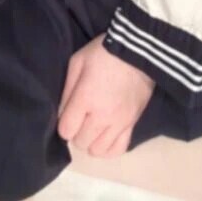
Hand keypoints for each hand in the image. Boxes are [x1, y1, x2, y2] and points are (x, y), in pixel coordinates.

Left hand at [57, 32, 154, 157]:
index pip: (66, 130)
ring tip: (93, 126)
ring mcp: (119, 122)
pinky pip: (119, 149)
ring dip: (92, 141)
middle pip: (81, 142)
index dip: (64, 124)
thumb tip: (62, 113)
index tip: (69, 113)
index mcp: (85, 98)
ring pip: (98, 150)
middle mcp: (102, 116)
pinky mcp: (133, 123)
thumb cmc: (103, 52)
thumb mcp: (78, 61)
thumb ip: (67, 89)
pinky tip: (105, 136)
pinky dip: (108, 148)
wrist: (138, 50)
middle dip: (77, 131)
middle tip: (81, 117)